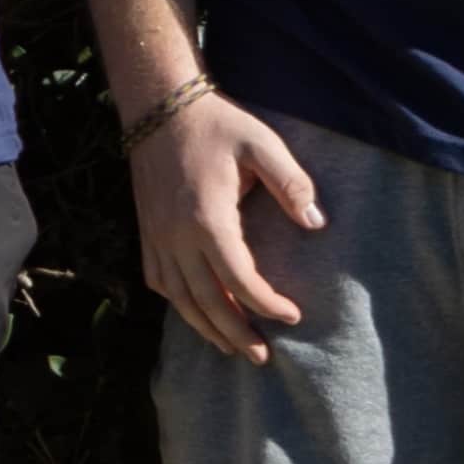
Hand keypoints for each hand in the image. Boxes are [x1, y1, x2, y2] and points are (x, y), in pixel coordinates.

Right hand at [129, 91, 321, 364]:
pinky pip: (158, 280)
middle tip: (262, 357)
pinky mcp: (147, 231)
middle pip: (207, 300)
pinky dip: (177, 303)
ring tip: (230, 348)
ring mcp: (157, 236)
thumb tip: (317, 225)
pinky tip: (193, 311)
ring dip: (205, 327)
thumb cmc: (216, 124)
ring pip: (179, 298)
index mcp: (208, 218)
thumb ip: (292, 184)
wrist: (159, 106)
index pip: (239, 278)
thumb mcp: (262, 145)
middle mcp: (176, 236)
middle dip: (236, 333)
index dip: (266, 303)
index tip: (292, 315)